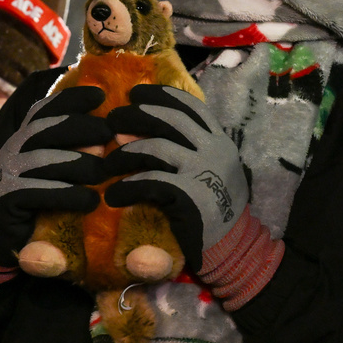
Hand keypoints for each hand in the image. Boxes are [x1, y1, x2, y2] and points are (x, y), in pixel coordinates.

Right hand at [0, 86, 110, 266]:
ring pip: (41, 160)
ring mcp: (4, 176)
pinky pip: (35, 193)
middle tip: (109, 133)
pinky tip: (91, 201)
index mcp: (26, 139)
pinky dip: (66, 195)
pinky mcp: (3, 203)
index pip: (45, 110)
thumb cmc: (41, 201)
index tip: (100, 95)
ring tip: (104, 172)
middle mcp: (12, 151)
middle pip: (44, 129)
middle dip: (79, 126)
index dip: (71, 99)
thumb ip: (75, 148)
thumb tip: (112, 129)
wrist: (4, 239)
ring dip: (77, 163)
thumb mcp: (58, 170)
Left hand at [104, 84, 249, 270]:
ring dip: (125, 154)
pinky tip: (114, 196)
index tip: (137, 93)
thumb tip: (141, 133)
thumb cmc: (217, 210)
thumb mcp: (212, 171)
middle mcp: (214, 150)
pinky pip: (150, 182)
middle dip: (137, 115)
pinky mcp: (191, 195)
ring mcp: (204, 171)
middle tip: (112, 120)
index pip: (191, 106)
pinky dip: (127, 187)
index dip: (162, 96)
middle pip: (170, 119)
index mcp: (220, 141)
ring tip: (107, 163)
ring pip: (155, 148)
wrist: (235, 248)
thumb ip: (189, 150)